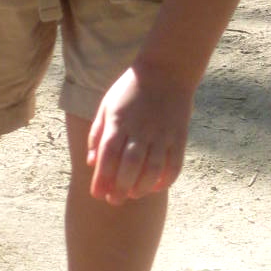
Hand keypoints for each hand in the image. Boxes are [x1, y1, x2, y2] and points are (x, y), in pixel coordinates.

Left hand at [85, 66, 194, 204]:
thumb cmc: (131, 88)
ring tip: (133, 194)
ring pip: (152, 170)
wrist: (166, 70)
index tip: (97, 194)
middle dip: (120, 189)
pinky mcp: (179, 136)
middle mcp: (140, 130)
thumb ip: (97, 134)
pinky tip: (156, 186)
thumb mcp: (107, 105)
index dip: (102, 178)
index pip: (108, 156)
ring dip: (141, 187)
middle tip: (114, 200)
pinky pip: (174, 164)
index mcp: (118, 121)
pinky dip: (165, 180)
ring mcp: (161, 134)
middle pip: (129, 166)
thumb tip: (91, 162)